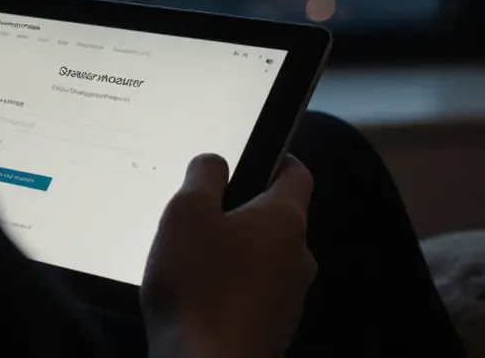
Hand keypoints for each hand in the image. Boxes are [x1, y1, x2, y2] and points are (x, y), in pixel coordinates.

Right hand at [141, 154, 315, 357]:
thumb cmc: (197, 284)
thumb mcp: (185, 213)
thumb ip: (203, 176)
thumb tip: (216, 162)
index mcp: (285, 220)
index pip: (296, 172)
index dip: (274, 157)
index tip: (248, 156)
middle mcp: (299, 257)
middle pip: (276, 219)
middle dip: (241, 212)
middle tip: (198, 215)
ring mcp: (290, 298)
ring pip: (264, 258)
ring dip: (235, 253)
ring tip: (190, 260)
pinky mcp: (274, 329)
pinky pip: (255, 293)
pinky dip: (232, 287)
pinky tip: (198, 296)